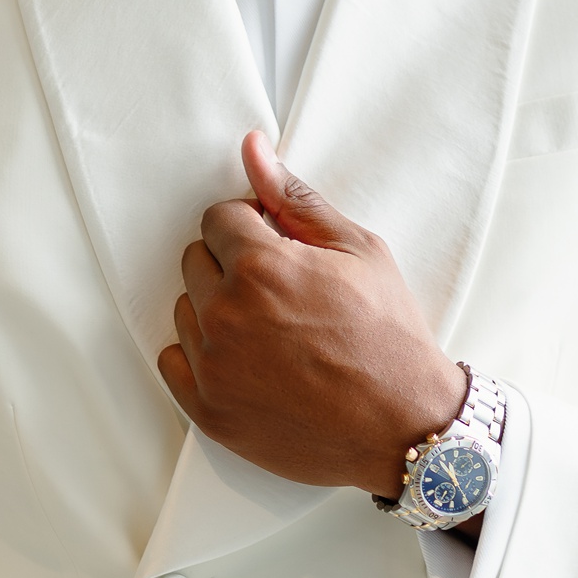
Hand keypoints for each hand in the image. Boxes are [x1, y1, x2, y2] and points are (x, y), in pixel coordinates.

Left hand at [157, 132, 465, 495]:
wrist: (404, 426)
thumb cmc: (389, 339)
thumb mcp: (358, 251)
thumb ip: (295, 199)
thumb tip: (253, 150)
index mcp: (261, 266)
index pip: (218, 218)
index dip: (251, 226)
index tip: (277, 246)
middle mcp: (226, 314)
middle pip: (195, 260)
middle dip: (232, 265)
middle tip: (281, 291)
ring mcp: (213, 366)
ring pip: (185, 309)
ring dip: (216, 310)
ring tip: (270, 330)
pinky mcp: (208, 410)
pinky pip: (173, 360)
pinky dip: (201, 356)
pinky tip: (246, 360)